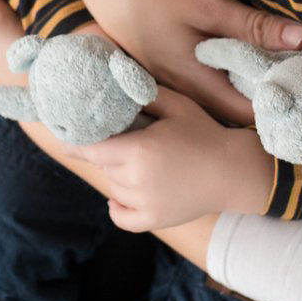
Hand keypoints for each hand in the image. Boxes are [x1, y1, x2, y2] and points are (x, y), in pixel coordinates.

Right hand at [64, 0, 301, 125]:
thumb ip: (253, 26)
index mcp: (196, 84)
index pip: (249, 114)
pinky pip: (205, 83)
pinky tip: (245, 57)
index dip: (281, 105)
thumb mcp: (207, 4)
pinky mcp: (166, 69)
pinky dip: (229, 75)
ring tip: (282, 68)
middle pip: (235, 109)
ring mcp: (172, 82)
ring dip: (249, 86)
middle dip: (269, 98)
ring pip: (220, 97)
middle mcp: (183, 93)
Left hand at [70, 85, 273, 232]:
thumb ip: (144, 94)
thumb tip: (116, 80)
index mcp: (139, 149)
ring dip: (118, 176)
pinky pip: (121, 217)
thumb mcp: (176, 105)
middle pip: (102, 167)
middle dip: (108, 154)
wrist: (233, 171)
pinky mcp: (154, 220)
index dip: (76, 143)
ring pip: (113, 188)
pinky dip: (117, 207)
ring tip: (141, 164)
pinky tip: (121, 196)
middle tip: (127, 142)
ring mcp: (145, 203)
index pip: (90, 149)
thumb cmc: (205, 133)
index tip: (68, 136)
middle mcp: (137, 179)